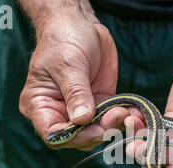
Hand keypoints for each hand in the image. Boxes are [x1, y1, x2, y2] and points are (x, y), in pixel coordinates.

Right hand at [19, 10, 130, 149]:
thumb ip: (75, 93)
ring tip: (125, 113)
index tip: (92, 130)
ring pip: (96, 132)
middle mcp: (58, 113)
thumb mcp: (68, 65)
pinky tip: (133, 111)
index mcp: (40, 105)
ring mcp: (80, 112)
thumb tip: (82, 120)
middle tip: (115, 118)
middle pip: (77, 138)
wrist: (80, 24)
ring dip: (113, 126)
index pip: (53, 134)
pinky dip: (122, 118)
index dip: (72, 138)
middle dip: (97, 132)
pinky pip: (110, 119)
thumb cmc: (63, 40)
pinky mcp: (99, 106)